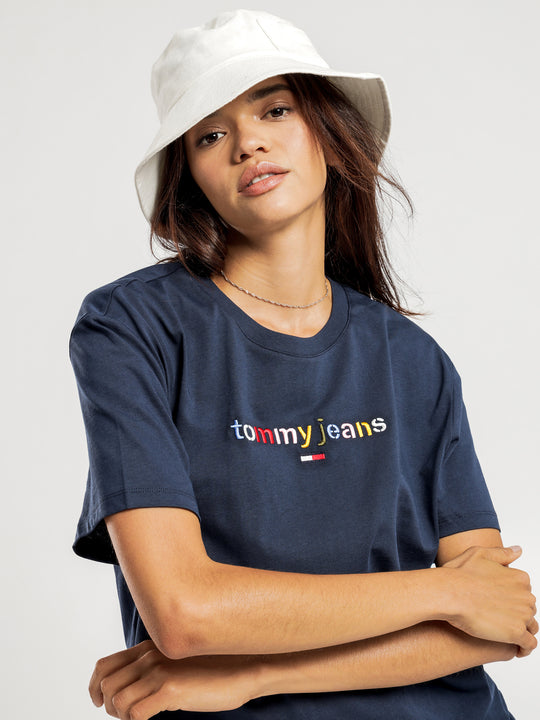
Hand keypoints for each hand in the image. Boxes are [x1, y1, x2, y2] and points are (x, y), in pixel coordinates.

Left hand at [89, 639, 260, 717]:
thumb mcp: (177, 661)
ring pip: (116, 701)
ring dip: (121, 716)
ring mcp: (159, 670)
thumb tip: (133, 686)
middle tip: (123, 715)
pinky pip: (135, 713)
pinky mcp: (171, 688)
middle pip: (106, 685)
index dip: (95, 687)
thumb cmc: (212, 669)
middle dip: (108, 706)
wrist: (243, 668)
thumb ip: (154, 666)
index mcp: (148, 647)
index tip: (98, 702)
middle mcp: (149, 655)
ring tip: (137, 718)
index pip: (104, 666)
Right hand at [443, 545, 537, 656]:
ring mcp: (523, 614)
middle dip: (518, 614)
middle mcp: (526, 595)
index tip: (500, 603)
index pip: (524, 591)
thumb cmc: (459, 574)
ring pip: (531, 626)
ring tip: (508, 635)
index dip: (512, 598)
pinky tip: (517, 649)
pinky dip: (525, 648)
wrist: (449, 594)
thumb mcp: (479, 554)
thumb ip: (502, 553)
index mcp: (519, 577)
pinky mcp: (516, 632)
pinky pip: (529, 644)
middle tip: (499, 619)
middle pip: (528, 608)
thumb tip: (518, 550)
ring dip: (522, 630)